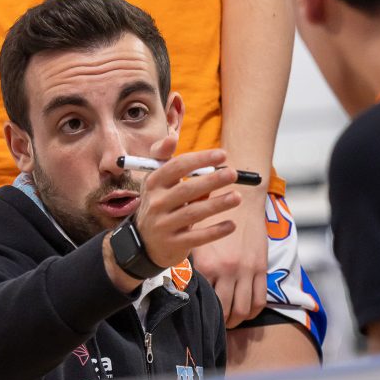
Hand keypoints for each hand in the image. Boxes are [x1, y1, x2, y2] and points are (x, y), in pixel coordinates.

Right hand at [131, 137, 240, 269]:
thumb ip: (166, 158)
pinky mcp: (173, 244)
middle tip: (233, 174)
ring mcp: (163, 225)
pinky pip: (197, 237)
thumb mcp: (156, 181)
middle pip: (187, 189)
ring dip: (217, 204)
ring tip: (237, 197)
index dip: (200, 159)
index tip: (222, 155)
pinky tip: (231, 224)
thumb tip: (172, 136)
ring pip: (193, 213)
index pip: (177, 167)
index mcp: (154, 183)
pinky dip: (215, 231)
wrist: (143, 243)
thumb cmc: (158, 203)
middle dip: (212, 180)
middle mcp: (156, 203)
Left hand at [192, 189, 268, 328]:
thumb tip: (182, 283)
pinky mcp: (261, 268)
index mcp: (207, 263)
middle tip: (215, 324)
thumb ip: (191, 260)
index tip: (198, 316)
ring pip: (242, 311)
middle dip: (218, 322)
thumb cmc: (214, 214)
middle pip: (223, 311)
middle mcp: (227, 270)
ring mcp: (246, 271)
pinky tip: (246, 311)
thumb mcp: (196, 237)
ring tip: (230, 321)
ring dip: (236, 321)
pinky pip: (259, 300)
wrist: (242, 198)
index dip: (200, 311)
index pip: (202, 299)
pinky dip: (253, 311)